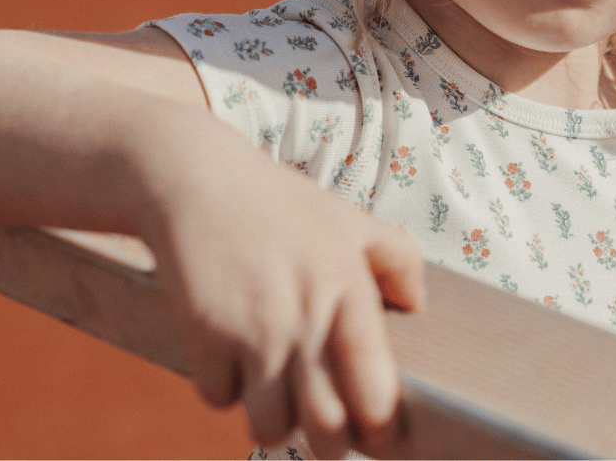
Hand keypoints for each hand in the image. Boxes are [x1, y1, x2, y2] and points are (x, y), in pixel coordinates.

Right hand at [132, 111, 424, 458]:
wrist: (198, 180)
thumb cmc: (279, 204)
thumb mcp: (348, 218)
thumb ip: (397, 257)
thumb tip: (417, 305)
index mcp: (345, 284)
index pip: (372, 377)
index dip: (380, 422)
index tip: (381, 433)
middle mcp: (301, 312)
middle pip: (325, 426)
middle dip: (330, 442)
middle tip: (330, 428)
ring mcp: (249, 328)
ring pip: (269, 426)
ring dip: (275, 417)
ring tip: (279, 387)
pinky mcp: (201, 336)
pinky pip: (217, 398)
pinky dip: (225, 387)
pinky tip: (233, 352)